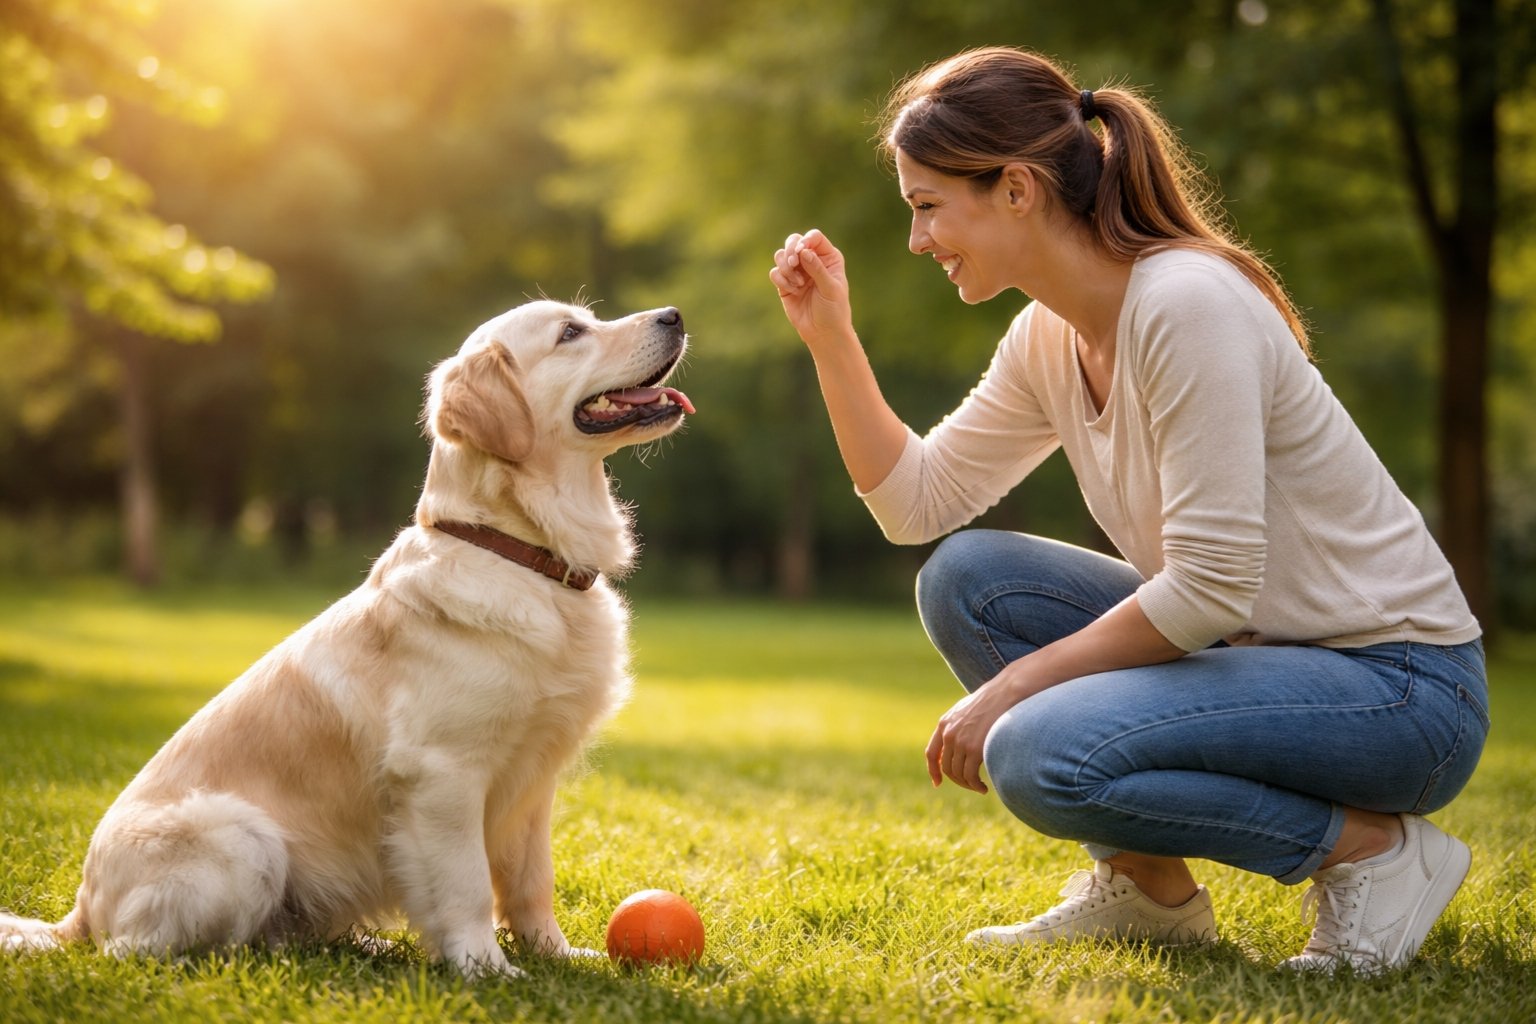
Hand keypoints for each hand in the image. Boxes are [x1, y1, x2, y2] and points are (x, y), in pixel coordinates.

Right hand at [769, 229, 852, 345]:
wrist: (823, 333)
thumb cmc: (834, 310)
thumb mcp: (830, 289)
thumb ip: (817, 269)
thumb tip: (803, 252)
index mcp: (828, 257)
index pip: (814, 237)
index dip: (806, 241)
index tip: (802, 252)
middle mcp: (811, 261)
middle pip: (794, 241)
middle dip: (791, 250)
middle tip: (794, 264)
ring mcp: (797, 272)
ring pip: (781, 255)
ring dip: (786, 267)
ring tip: (797, 283)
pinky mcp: (785, 284)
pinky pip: (775, 273)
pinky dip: (781, 280)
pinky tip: (793, 291)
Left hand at [925, 676, 1025, 793]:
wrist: (1004, 693)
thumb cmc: (990, 701)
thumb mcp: (965, 710)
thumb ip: (956, 725)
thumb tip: (955, 743)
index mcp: (944, 724)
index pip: (931, 753)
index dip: (933, 770)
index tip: (937, 783)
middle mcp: (949, 734)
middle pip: (946, 767)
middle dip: (958, 780)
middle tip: (971, 784)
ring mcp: (960, 742)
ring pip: (958, 774)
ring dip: (968, 785)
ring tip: (979, 787)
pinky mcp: (974, 749)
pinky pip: (970, 776)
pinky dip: (976, 786)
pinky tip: (983, 788)